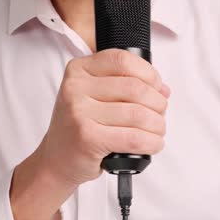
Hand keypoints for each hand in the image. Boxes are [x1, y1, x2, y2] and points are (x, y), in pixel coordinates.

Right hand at [33, 48, 170, 187]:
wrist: (56, 159)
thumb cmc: (80, 126)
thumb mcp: (95, 96)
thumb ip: (126, 85)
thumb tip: (163, 89)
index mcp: (79, 69)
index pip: (123, 60)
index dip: (149, 73)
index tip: (156, 88)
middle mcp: (75, 87)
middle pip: (135, 88)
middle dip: (158, 103)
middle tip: (159, 115)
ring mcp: (79, 112)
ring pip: (138, 114)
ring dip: (157, 126)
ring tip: (156, 131)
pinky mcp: (87, 138)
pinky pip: (134, 138)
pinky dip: (151, 143)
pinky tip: (151, 144)